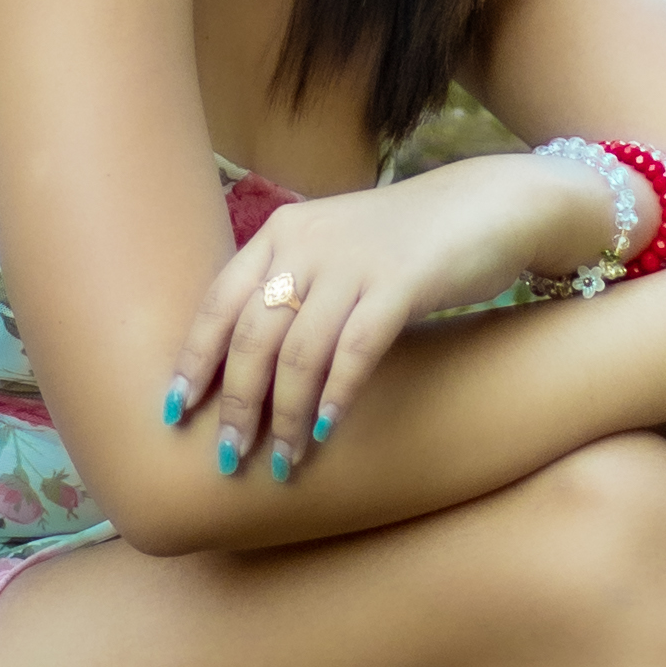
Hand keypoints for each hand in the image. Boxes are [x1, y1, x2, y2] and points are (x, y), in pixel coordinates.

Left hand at [164, 152, 604, 481]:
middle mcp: (309, 241)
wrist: (490, 205)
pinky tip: (324, 431)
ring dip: (284, 416)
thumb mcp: (336, 248)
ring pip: (298, 352)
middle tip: (229, 456)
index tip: (175, 412)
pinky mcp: (403, 282)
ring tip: (283, 461)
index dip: (194, 361)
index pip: (218, 302)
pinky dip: (335, 395)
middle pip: (251, 336)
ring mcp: (355, 260)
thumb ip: (293, 288)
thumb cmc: (407, 241)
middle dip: (236, 404)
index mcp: (282, 232)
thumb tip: (246, 361)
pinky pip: (355, 349)